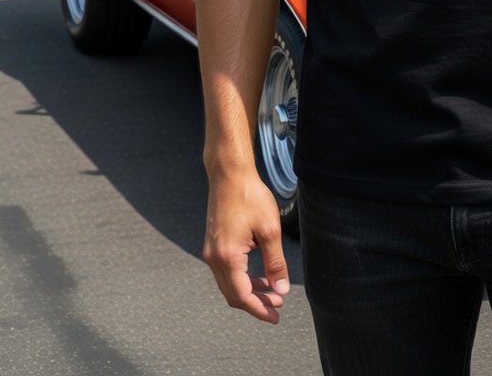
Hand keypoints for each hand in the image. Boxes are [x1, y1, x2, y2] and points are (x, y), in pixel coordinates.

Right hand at [202, 172, 289, 323]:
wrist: (229, 175)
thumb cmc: (250, 197)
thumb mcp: (270, 230)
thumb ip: (275, 262)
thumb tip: (281, 288)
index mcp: (227, 257)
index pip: (242, 296)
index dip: (259, 309)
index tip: (275, 316)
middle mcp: (214, 258)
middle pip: (233, 294)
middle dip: (256, 303)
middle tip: (277, 306)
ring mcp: (210, 251)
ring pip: (229, 284)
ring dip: (249, 291)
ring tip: (272, 292)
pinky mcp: (213, 244)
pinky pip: (226, 271)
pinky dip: (242, 278)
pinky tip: (259, 276)